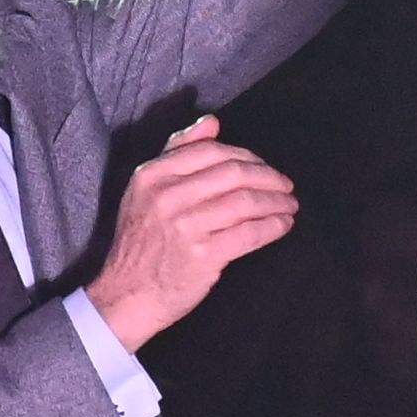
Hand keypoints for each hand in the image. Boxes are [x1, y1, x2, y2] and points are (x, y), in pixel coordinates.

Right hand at [85, 116, 298, 347]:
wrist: (127, 295)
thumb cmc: (142, 242)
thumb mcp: (145, 190)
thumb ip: (177, 152)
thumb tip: (212, 122)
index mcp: (152, 175)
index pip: (211, 151)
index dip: (247, 156)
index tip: (263, 167)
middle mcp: (167, 197)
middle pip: (234, 174)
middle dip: (268, 178)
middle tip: (286, 186)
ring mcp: (186, 226)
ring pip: (246, 202)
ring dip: (276, 202)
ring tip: (290, 205)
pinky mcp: (204, 255)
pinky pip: (250, 233)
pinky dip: (273, 226)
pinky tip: (283, 225)